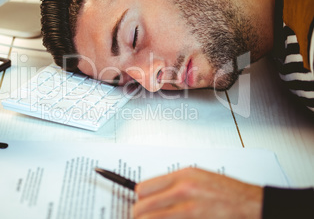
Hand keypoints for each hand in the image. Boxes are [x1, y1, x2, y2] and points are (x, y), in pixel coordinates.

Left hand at [133, 167, 262, 218]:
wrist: (251, 204)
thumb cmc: (228, 192)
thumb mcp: (198, 176)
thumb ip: (175, 183)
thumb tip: (153, 191)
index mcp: (183, 176)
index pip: (143, 188)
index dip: (140, 198)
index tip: (140, 202)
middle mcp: (183, 191)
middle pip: (142, 207)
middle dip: (139, 214)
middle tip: (141, 216)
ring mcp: (189, 211)